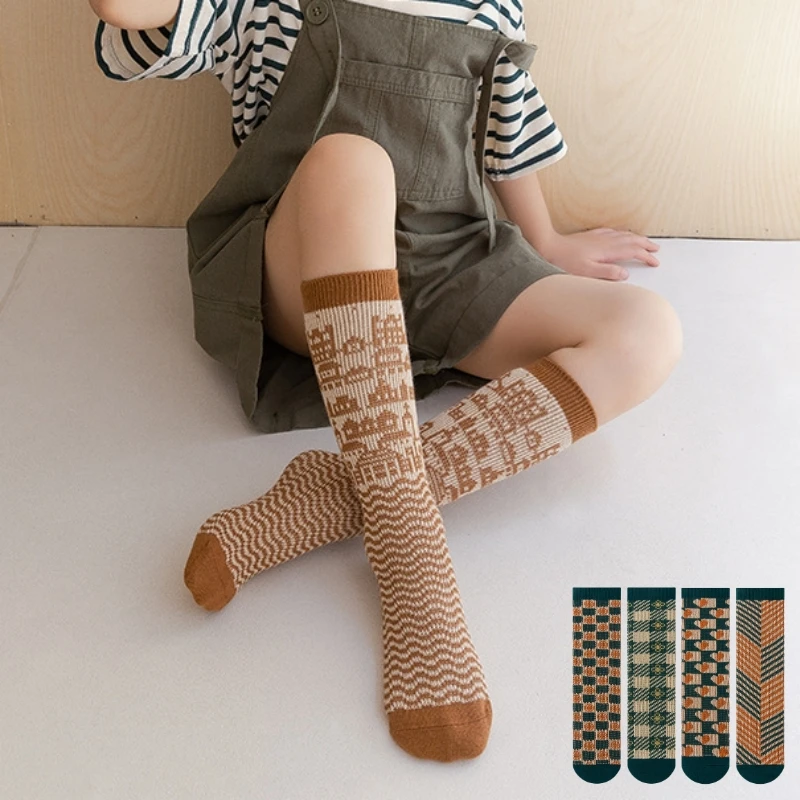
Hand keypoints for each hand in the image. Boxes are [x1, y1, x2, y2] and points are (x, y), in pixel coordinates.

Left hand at [538, 227, 659, 280]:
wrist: (549, 247)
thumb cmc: (566, 262)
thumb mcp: (587, 272)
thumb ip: (608, 272)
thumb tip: (625, 273)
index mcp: (608, 250)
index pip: (633, 251)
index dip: (646, 256)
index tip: (655, 262)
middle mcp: (606, 241)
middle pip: (632, 240)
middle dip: (646, 245)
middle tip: (656, 250)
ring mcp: (598, 237)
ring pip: (623, 235)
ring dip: (636, 238)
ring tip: (644, 242)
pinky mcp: (590, 236)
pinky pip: (612, 232)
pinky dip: (621, 233)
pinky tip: (620, 234)